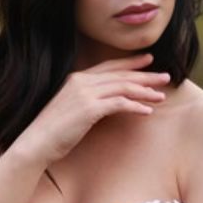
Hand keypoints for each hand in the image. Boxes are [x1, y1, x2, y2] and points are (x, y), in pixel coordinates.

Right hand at [14, 52, 169, 164]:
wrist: (37, 142)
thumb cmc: (54, 131)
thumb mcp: (72, 109)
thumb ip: (89, 101)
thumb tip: (110, 103)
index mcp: (77, 79)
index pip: (109, 66)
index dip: (130, 62)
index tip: (149, 60)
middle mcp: (81, 82)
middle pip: (120, 75)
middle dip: (145, 75)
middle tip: (165, 76)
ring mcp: (85, 94)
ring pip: (123, 87)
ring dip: (145, 92)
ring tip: (161, 97)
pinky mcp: (89, 109)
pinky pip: (119, 104)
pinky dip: (135, 106)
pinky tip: (147, 111)